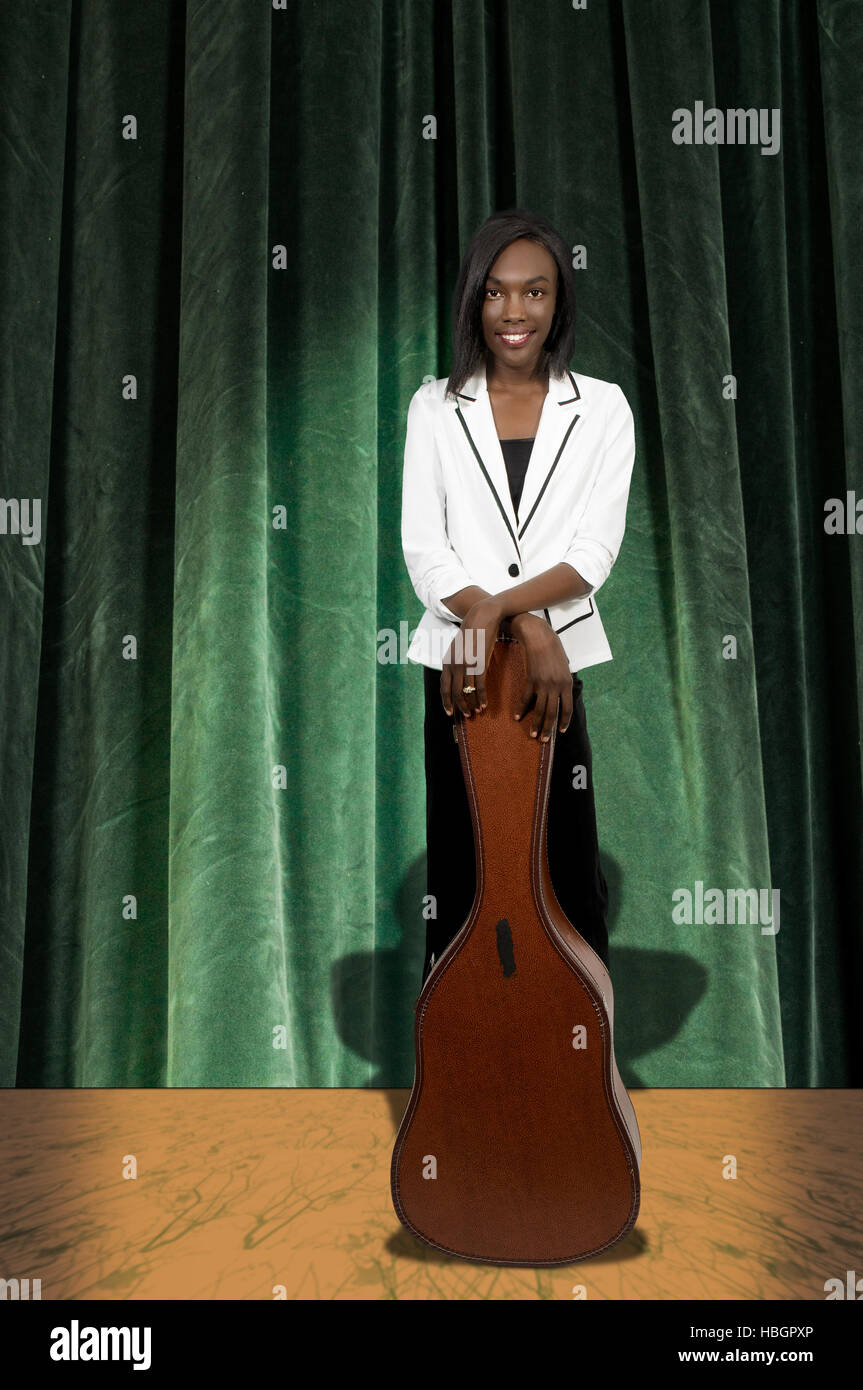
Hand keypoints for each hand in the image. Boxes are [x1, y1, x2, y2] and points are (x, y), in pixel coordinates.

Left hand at [440, 597, 502, 717]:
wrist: (482, 616)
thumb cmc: (472, 632)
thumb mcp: (458, 648)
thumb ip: (455, 661)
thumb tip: (456, 675)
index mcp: (447, 661)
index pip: (443, 686)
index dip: (446, 701)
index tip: (449, 712)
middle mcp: (453, 664)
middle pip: (453, 692)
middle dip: (458, 706)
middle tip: (464, 715)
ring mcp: (466, 665)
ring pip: (465, 691)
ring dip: (470, 704)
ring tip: (474, 712)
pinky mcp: (478, 663)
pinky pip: (478, 686)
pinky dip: (480, 697)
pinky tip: (483, 705)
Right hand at [510, 613, 573, 741]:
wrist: (539, 637)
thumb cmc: (553, 648)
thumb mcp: (564, 664)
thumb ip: (563, 679)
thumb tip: (562, 688)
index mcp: (567, 683)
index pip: (567, 708)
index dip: (564, 721)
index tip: (560, 731)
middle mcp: (556, 686)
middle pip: (552, 713)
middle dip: (548, 729)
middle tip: (544, 740)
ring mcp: (543, 684)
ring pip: (539, 710)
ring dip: (536, 724)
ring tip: (533, 735)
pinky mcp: (531, 680)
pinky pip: (525, 699)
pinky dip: (521, 709)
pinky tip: (517, 716)